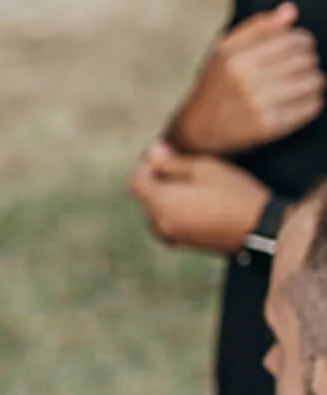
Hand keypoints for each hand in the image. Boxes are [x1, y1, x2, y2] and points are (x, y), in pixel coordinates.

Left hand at [129, 143, 271, 252]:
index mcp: (160, 204)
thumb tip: (152, 151)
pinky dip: (175, 209)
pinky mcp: (182, 243)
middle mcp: (158, 224)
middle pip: (146, 196)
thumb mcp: (204, 168)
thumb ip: (172, 161)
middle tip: (183, 164)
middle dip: (157, 179)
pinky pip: (168, 222)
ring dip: (166, 195)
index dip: (145, 166)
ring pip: (156, 210)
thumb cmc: (233, 192)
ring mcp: (170, 236)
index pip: (136, 182)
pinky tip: (199, 200)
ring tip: (194, 183)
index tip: (164, 155)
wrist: (259, 227)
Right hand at [173, 2, 324, 153]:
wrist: (196, 129)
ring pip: (314, 82)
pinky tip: (297, 102)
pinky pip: (312, 106)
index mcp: (236, 58)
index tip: (296, 50)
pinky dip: (311, 102)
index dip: (303, 42)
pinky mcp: (269, 127)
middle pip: (306, 60)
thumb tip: (290, 11)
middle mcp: (246, 81)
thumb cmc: (215, 85)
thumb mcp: (225, 50)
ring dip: (311, 82)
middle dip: (306, 62)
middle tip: (295, 70)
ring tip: (297, 85)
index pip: (295, 39)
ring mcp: (258, 105)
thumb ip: (258, 26)